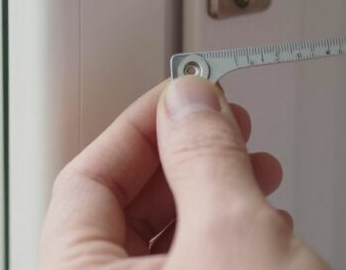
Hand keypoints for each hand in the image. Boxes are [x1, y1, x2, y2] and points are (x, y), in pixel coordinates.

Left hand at [41, 77, 327, 269]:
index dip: (138, 125)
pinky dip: (221, 233)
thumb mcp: (232, 233)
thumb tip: (189, 102)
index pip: (83, 181)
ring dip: (210, 189)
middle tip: (221, 121)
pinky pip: (187, 266)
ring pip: (161, 239)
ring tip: (254, 163)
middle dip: (182, 155)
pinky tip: (262, 215)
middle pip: (121, 208)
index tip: (180, 93)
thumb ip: (204, 155)